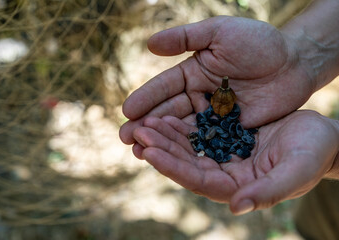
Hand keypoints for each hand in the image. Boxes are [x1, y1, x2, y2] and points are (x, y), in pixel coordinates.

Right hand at [120, 16, 313, 155]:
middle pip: (167, 113)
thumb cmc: (259, 43)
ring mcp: (211, 117)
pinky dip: (188, 151)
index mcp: (191, 73)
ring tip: (140, 152)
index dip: (145, 98)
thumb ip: (186, 37)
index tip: (127, 110)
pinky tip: (171, 160)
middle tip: (125, 138)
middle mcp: (196, 97)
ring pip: (182, 130)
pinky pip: (205, 142)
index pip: (163, 87)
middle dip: (146, 125)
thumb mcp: (221, 32)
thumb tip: (149, 44)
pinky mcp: (227, 132)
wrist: (295, 63)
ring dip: (162, 141)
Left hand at [132, 110, 338, 214]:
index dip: (172, 167)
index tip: (148, 153)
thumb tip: (236, 207)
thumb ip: (268, 191)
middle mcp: (224, 174)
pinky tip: (164, 114)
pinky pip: (196, 132)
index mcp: (236, 187)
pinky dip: (179, 124)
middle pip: (185, 163)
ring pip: (186, 147)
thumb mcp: (296, 171)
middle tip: (138, 132)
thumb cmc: (314, 154)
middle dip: (160, 148)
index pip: (197, 180)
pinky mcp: (223, 138)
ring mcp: (222, 156)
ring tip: (145, 122)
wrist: (319, 136)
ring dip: (164, 136)